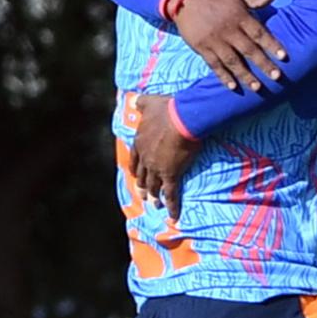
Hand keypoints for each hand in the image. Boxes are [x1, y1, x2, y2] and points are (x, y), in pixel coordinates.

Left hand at [129, 94, 199, 222]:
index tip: (135, 175)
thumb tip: (134, 100)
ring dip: (154, 197)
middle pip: (142, 176)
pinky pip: (171, 194)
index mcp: (140, 142)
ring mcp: (157, 168)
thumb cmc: (168, 109)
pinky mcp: (171, 175)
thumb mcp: (151, 103)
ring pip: (154, 187)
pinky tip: (173, 217)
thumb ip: (141, 103)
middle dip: (143, 186)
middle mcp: (146, 157)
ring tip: (155, 205)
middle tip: (143, 195)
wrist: (182, 118)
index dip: (136, 168)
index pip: (135, 159)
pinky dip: (172, 206)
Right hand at [176, 0, 286, 92]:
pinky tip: (232, 86)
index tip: (284, 56)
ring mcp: (215, 41)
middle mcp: (229, 30)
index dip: (272, 44)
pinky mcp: (202, 48)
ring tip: (257, 87)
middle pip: (249, 50)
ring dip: (245, 75)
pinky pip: (214, 64)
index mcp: (239, 17)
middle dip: (263, 64)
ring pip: (233, 61)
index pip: (259, 33)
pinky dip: (223, 76)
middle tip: (277, 76)